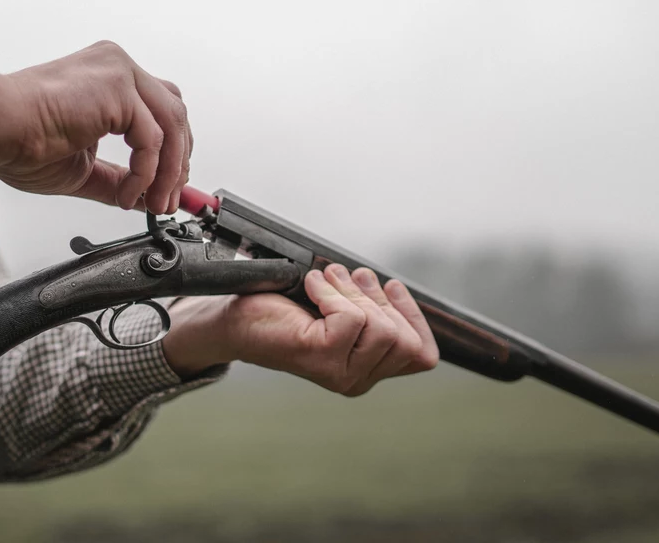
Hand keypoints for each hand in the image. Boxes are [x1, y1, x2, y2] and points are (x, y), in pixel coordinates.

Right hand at [0, 41, 191, 213]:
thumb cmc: (19, 141)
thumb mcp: (83, 167)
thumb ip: (116, 178)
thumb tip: (142, 197)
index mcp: (108, 78)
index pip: (161, 110)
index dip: (172, 152)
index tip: (169, 188)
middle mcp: (117, 67)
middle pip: (175, 115)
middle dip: (177, 164)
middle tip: (168, 201)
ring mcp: (120, 73)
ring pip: (172, 126)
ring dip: (168, 173)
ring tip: (154, 204)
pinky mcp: (119, 88)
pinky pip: (152, 139)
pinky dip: (146, 174)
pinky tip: (128, 195)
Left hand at [162, 264, 439, 395]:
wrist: (236, 321)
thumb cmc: (284, 312)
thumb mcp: (339, 311)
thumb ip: (369, 310)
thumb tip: (393, 287)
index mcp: (365, 373)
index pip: (421, 356)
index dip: (413, 316)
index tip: (390, 286)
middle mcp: (355, 381)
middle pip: (405, 339)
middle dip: (380, 298)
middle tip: (350, 276)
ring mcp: (339, 373)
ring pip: (381, 327)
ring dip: (354, 292)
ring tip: (329, 279)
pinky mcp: (320, 356)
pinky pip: (351, 317)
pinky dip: (333, 291)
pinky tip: (312, 286)